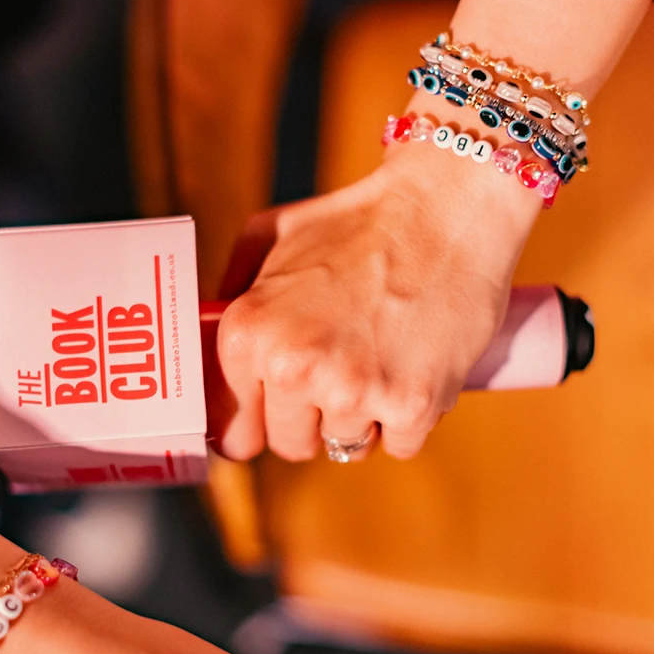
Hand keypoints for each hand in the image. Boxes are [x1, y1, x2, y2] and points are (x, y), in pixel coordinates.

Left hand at [210, 100, 541, 462]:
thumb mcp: (269, 237)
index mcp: (249, 334)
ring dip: (364, 416)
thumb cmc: (357, 221)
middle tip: (341, 370)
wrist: (447, 207)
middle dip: (313, 418)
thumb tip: (206, 353)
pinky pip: (400, 445)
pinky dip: (409, 417)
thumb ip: (230, 297)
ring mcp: (354, 390)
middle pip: (291, 445)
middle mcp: (293, 367)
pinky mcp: (413, 404)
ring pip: (347, 446)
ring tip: (382, 357)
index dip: (261, 420)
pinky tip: (414, 368)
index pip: (237, 432)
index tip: (276, 414)